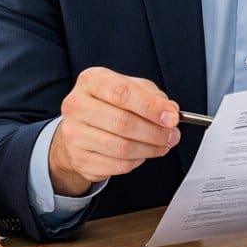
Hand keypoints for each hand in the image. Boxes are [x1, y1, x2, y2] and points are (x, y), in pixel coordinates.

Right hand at [49, 67, 181, 195]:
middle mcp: (77, 106)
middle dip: (155, 132)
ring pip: (121, 148)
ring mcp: (74, 134)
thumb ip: (153, 96)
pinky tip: (142, 154)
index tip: (172, 117)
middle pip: (122, 122)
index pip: (122, 93)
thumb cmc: (110, 105)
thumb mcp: (131, 89)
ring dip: (150, 149)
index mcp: (91, 81)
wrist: (80, 129)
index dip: (151, 107)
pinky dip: (136, 162)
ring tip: (162, 145)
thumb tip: (170, 111)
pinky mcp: (79, 159)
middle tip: (172, 135)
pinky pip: (117, 165)